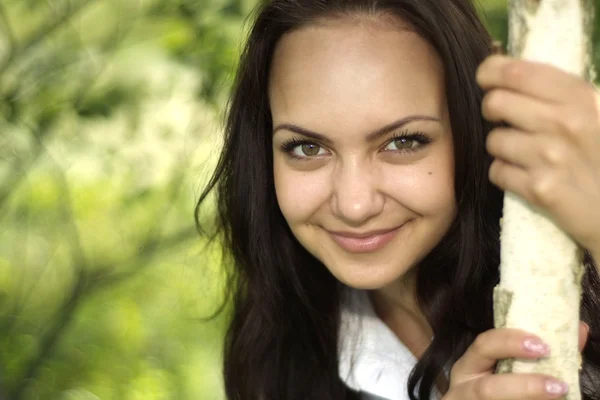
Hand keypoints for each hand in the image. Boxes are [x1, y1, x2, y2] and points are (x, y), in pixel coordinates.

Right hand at [443, 322, 588, 398]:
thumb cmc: (498, 384)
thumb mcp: (508, 367)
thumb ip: (537, 352)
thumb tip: (578, 330)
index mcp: (469, 366)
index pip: (484, 345)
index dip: (510, 343)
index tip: (543, 346)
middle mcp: (465, 388)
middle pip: (488, 388)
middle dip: (524, 386)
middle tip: (558, 385)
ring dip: (529, 398)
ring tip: (559, 394)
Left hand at [476, 55, 599, 252]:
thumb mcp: (594, 112)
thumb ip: (557, 93)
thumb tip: (506, 73)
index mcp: (580, 97)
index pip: (517, 72)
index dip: (490, 72)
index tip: (486, 79)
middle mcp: (565, 123)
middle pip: (495, 103)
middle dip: (492, 111)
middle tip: (503, 119)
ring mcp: (551, 157)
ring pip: (494, 140)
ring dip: (501, 147)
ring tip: (523, 154)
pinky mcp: (540, 189)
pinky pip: (497, 171)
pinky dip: (505, 174)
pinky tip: (526, 176)